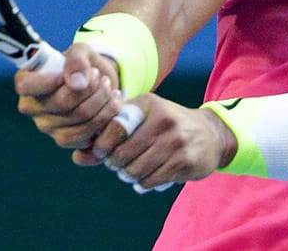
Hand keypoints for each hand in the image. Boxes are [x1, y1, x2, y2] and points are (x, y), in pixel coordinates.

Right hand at [14, 43, 121, 149]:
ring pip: (80, 118)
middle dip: (89, 86)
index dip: (49, 80)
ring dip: (102, 99)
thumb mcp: (81, 52)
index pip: (26, 86)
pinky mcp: (65, 140)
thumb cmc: (82, 64)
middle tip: (99, 75)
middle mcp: (32, 107)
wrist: (97, 82)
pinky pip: (88, 133)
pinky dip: (107, 115)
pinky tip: (112, 101)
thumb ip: (77, 61)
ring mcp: (47, 127)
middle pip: (62, 102)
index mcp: (27, 82)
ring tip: (107, 85)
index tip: (67, 72)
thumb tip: (77, 83)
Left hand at [78, 94, 236, 190]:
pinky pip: (152, 180)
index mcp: (148, 104)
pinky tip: (143, 179)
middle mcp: (163, 120)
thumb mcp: (141, 120)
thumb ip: (108, 135)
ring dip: (128, 175)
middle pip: (123, 153)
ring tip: (129, 172)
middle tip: (116, 165)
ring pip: (136, 169)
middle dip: (114, 163)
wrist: (210, 134)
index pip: (114, 127)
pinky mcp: (185, 161)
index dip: (102, 144)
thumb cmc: (165, 126)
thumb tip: (77, 157)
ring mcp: (176, 141)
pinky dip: (142, 183)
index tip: (102, 152)